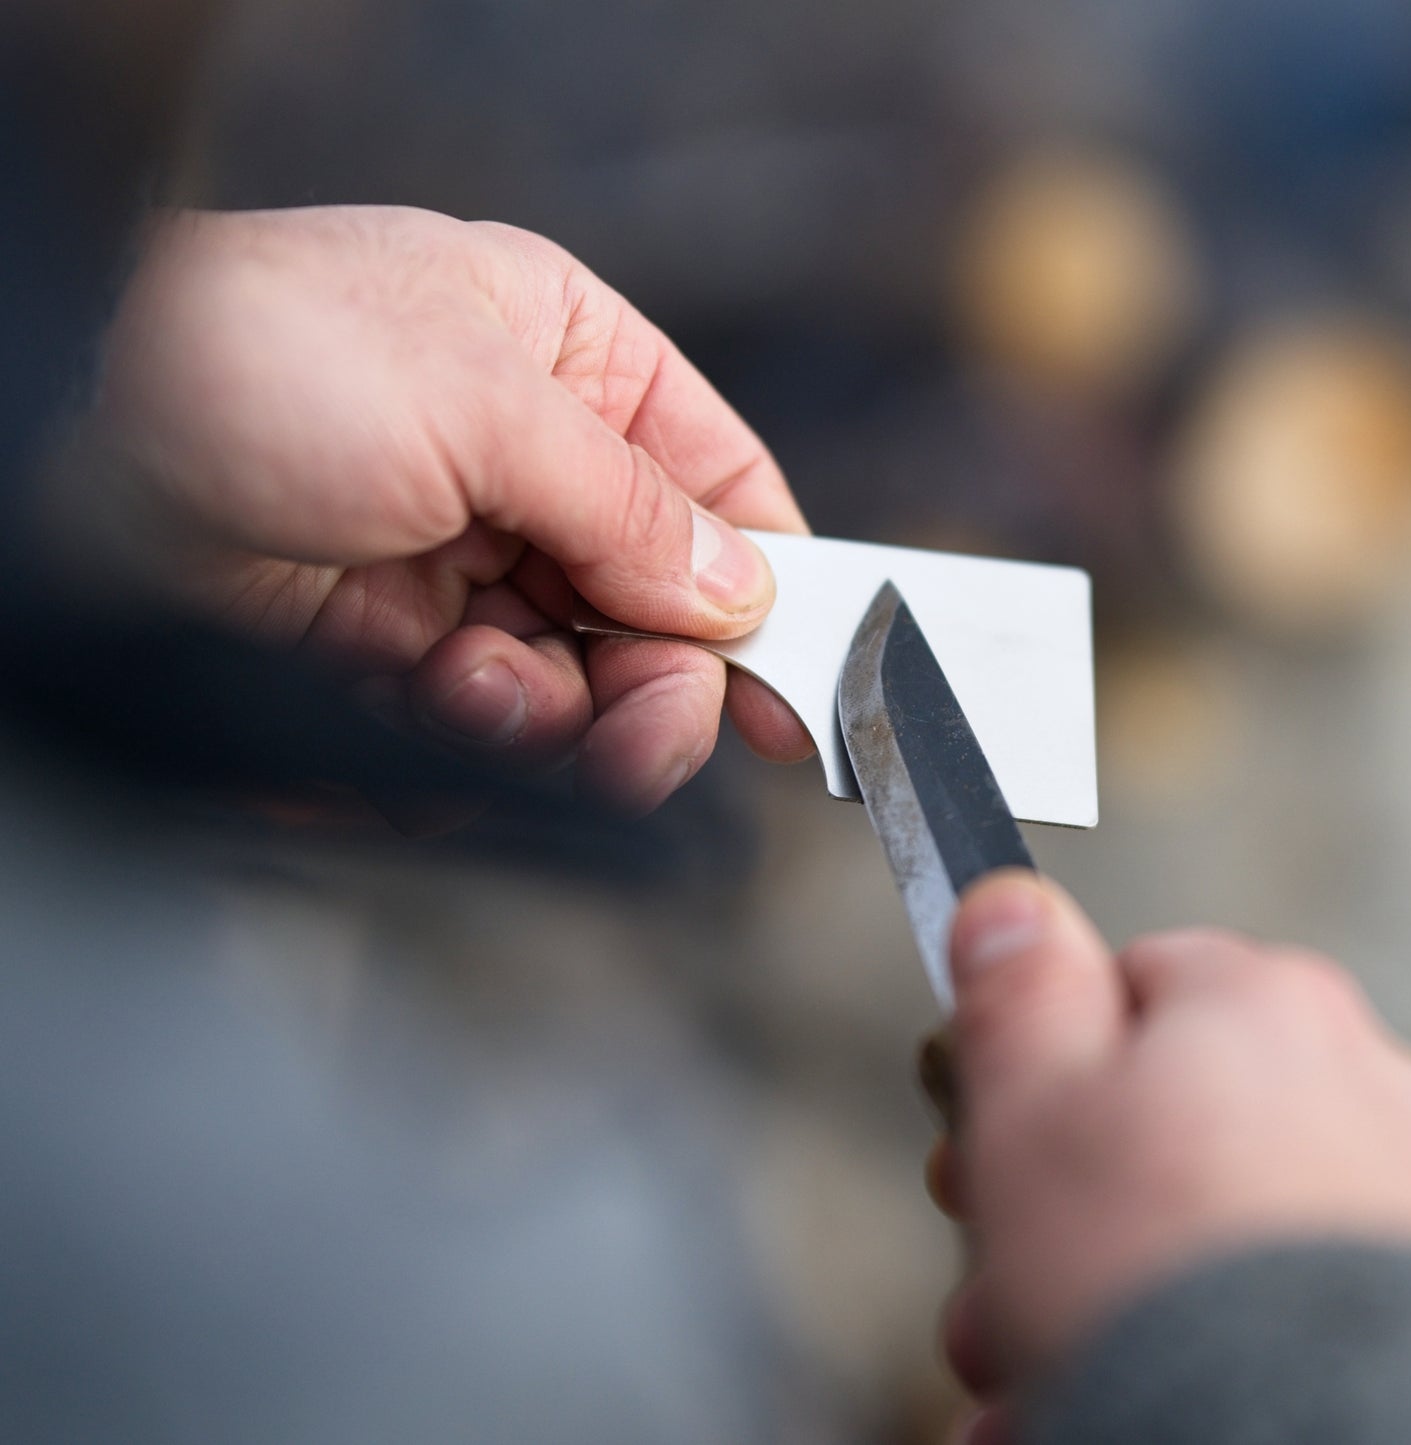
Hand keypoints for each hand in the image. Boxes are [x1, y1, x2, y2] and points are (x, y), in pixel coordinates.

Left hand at [87, 206, 812, 811]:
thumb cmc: (256, 348)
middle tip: (663, 725)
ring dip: (568, 712)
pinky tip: (442, 692)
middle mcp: (517, 458)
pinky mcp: (385, 641)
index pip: (712, 479)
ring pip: (578, 674)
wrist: (62, 436)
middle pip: (654, 602)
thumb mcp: (484, 400)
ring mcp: (453, 555)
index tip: (817, 674)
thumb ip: (627, 508)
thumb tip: (737, 590)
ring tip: (508, 694)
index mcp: (561, 357)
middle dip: (665, 677)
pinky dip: (487, 727)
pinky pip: (488, 711)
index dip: (771, 579)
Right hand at [932, 871, 1410, 1442]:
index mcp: (1256, 1006)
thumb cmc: (1166, 1289)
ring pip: (1219, 1215)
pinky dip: (1207, 1330)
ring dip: (1123, 1277)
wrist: (1302, 1438)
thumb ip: (1018, 986)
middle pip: (1170, 1112)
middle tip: (1004, 1276)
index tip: (997, 1139)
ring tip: (1048, 1372)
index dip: (1040, 1066)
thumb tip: (1010, 901)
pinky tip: (1136, 1387)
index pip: (1125, 982)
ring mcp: (1407, 1191)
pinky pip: (1285, 1289)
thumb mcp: (1029, 1107)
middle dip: (1067, 1197)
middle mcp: (1358, 1077)